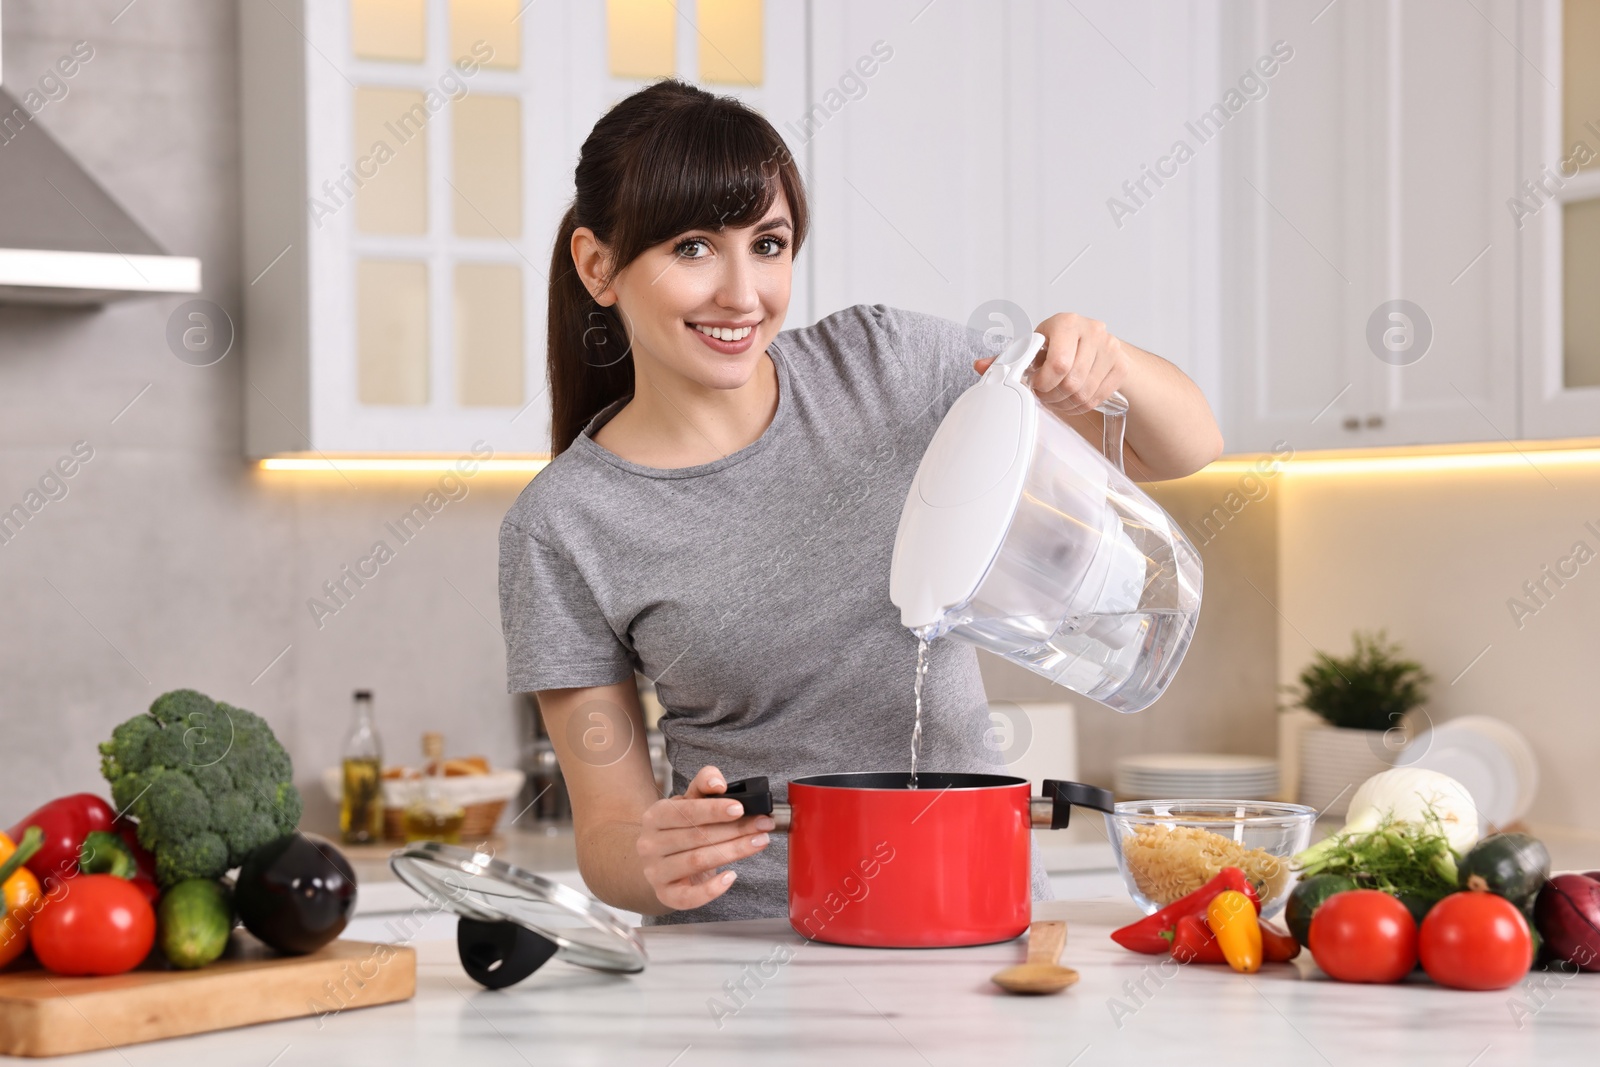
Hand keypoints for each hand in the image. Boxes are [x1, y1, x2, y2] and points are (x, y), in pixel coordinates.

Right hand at [635, 765, 772, 910]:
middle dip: (735, 830)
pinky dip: (712, 889)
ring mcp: (655, 872)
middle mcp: (650, 844)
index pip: (685, 811)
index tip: (740, 808)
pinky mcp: (666, 894)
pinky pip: (688, 897)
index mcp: (655, 816)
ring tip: (759, 842)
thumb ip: (704, 785)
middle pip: (697, 837)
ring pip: (698, 861)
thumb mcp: (690, 801)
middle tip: (763, 825)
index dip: (713, 810)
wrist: (662, 859)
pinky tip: (731, 876)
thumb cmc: (680, 828)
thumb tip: (718, 783)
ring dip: (734, 852)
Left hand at [973, 312, 1130, 416]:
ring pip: (1085, 393)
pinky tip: (1072, 400)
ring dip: (1065, 403)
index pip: (1058, 363)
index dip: (1043, 383)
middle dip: (1052, 396)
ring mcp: (1111, 348)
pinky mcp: (1121, 366)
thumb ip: (1009, 357)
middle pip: (1072, 382)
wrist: (1096, 343)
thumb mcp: (1036, 346)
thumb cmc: (1060, 344)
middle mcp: (1093, 331)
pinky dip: (1082, 406)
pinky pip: (1098, 397)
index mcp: (1066, 322)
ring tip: (1056, 398)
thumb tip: (980, 366)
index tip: (1035, 386)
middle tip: (1044, 396)